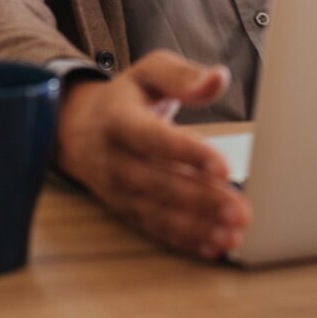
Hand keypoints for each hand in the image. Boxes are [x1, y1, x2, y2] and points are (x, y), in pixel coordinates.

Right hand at [54, 50, 250, 259]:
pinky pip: (155, 228)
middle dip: (203, 200)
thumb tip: (219, 78)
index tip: (223, 167)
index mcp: (120, 120)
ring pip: (159, 213)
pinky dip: (184, 240)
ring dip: (198, 227)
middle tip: (239, 210)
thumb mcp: (149, 72)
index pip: (155, 139)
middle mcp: (116, 160)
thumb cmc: (124, 97)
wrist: (77, 128)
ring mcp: (119, 190)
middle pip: (161, 183)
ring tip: (233, 234)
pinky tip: (213, 246)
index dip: (189, 154)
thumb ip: (183, 76)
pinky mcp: (126, 209)